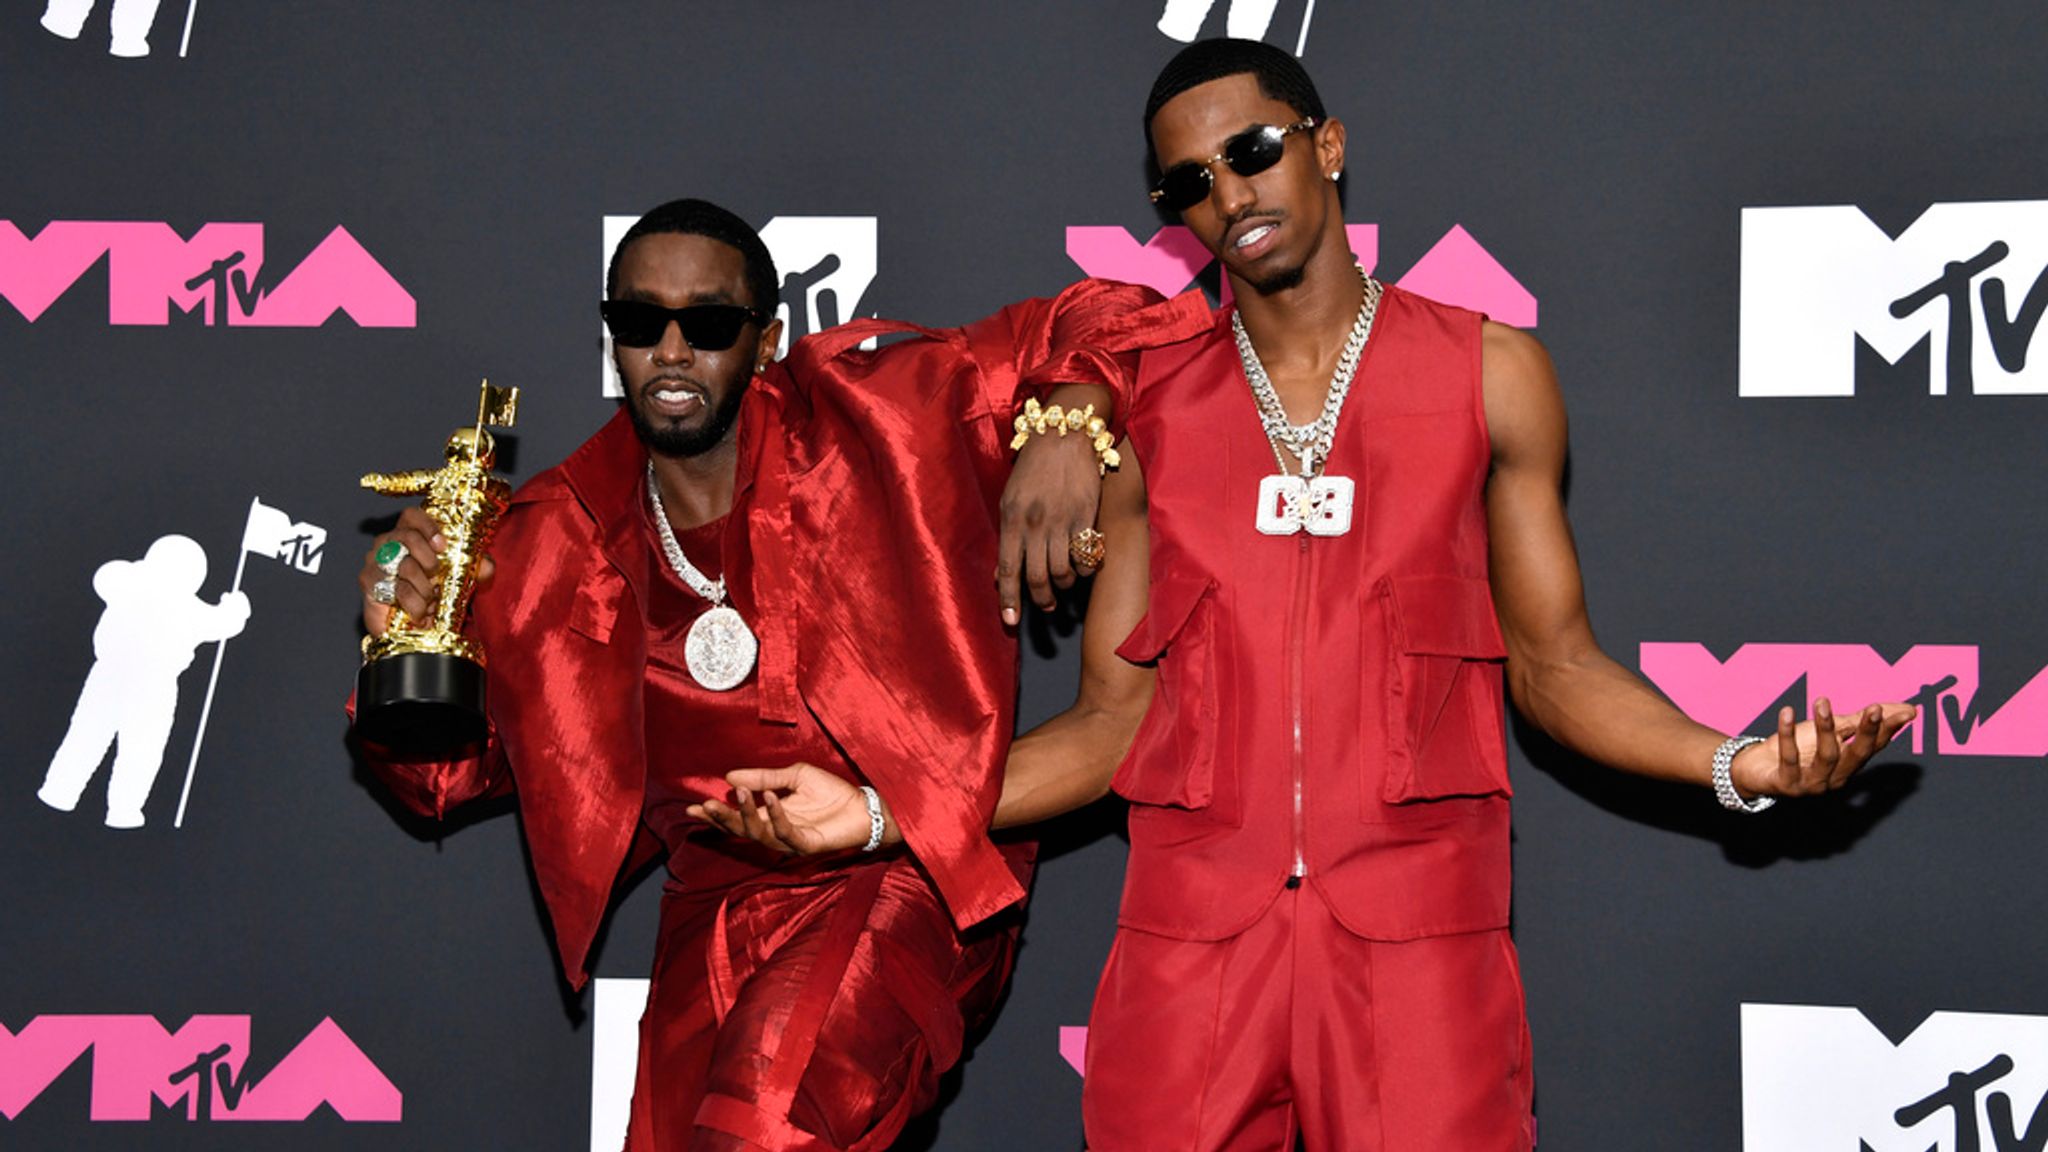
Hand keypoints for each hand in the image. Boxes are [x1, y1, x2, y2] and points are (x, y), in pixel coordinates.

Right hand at [360, 507, 494, 633]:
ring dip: (426, 587)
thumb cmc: (433, 594)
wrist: (410, 626)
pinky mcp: (368, 582)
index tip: (442, 544)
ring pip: (405, 566)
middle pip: (408, 537)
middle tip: (437, 576)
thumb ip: (476, 568)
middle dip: (430, 560)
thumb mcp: (460, 578)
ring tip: (431, 600)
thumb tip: (487, 566)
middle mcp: (387, 542)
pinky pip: (398, 589)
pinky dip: (415, 603)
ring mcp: (375, 561)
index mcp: (407, 533)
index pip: (411, 515)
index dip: (428, 526)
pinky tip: (420, 612)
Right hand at [687, 762, 887, 854]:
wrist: (863, 805)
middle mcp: (776, 831)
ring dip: (746, 812)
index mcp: (770, 815)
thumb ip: (764, 777)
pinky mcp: (807, 845)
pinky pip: (786, 832)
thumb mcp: (794, 776)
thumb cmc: (831, 792)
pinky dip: (776, 814)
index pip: (737, 817)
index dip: (714, 814)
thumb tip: (729, 777)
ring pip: (759, 833)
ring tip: (739, 792)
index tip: (691, 807)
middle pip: (741, 829)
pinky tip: (770, 796)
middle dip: (722, 818)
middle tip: (704, 805)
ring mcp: (790, 841)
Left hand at [996, 384, 1112, 625]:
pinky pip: (1085, 556)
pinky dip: (1085, 568)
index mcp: (1010, 519)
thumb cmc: (1034, 469)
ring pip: (1061, 572)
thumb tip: (1001, 576)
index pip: (1007, 569)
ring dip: (1064, 584)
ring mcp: (1060, 521)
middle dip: (1041, 599)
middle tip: (1047, 607)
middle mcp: (1033, 523)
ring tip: (1065, 582)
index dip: (1009, 599)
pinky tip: (1084, 565)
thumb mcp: (1010, 500)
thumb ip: (1008, 537)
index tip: (1011, 622)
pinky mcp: (1084, 516)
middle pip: (1035, 577)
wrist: (1063, 435)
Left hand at [1729, 698, 1917, 798]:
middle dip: (1868, 732)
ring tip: (1821, 701)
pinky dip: (1787, 734)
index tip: (1906, 712)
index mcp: (1849, 764)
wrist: (1756, 769)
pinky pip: (1789, 758)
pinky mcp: (1787, 785)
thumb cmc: (1799, 748)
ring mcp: (1812, 784)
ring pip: (1827, 757)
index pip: (1875, 746)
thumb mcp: (1832, 730)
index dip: (1889, 730)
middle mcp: (1835, 778)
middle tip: (1875, 708)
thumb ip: (1862, 721)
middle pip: (1857, 755)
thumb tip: (1907, 710)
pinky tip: (1786, 712)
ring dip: (1825, 728)